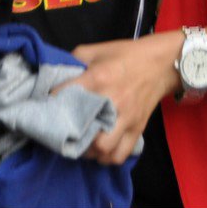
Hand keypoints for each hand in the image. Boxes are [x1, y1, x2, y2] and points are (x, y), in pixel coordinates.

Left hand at [61, 32, 180, 164]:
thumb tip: (56, 74)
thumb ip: (75, 60)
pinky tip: (100, 150)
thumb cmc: (125, 55)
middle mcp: (112, 101)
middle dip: (70, 135)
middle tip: (64, 132)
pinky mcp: (137, 129)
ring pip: (103, 148)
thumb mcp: (96, 50)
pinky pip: (120, 155)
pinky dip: (107, 158)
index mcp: (99, 78)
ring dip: (89, 150)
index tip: (46, 105)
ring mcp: (127, 118)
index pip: (65, 95)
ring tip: (82, 144)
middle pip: (85, 132)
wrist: (161, 64)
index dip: (51, 101)